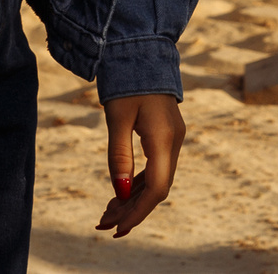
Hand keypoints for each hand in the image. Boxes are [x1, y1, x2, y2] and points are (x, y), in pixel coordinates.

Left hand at [97, 93, 183, 236]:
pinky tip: (121, 193)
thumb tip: (121, 192)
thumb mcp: (117, 118)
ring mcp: (172, 138)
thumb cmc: (126, 81)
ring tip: (107, 214)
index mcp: (163, 138)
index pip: (157, 188)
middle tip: (103, 225)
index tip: (117, 228)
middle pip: (157, 188)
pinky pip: (156, 167)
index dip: (138, 212)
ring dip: (134, 198)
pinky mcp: (166, 134)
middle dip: (131, 209)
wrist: (142, 50)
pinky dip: (139, 182)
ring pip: (156, 179)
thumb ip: (119, 155)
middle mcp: (173, 141)